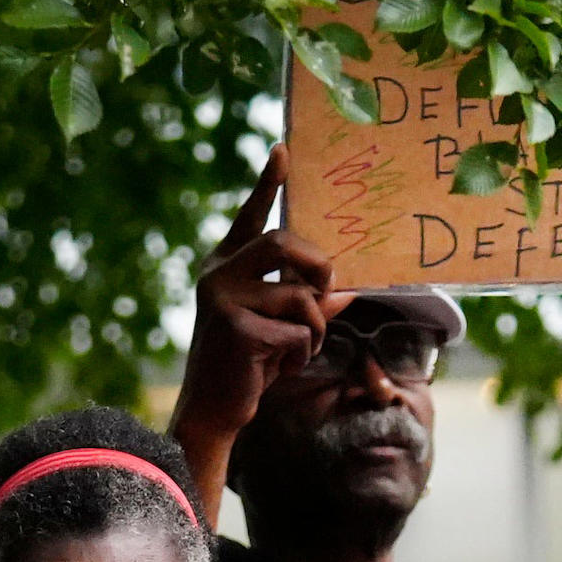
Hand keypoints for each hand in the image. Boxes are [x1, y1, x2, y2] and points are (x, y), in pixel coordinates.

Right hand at [175, 149, 337, 456]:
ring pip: (300, 296)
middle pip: (285, 243)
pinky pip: (297, 332)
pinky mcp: (236, 330)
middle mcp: (219, 274)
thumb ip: (308, 301)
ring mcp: (224, 300)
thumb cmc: (248, 364)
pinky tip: (279, 368)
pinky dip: (301, 354)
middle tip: (327, 289)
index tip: (284, 150)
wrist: (213, 410)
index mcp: (226, 265)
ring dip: (315, 328)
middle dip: (318, 266)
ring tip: (299, 350)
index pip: (251, 216)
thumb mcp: (279, 325)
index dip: (268, 183)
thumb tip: (348, 288)